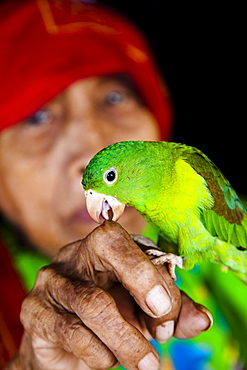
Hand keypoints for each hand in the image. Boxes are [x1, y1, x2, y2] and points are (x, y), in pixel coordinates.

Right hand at [9, 221, 211, 369]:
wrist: (64, 349)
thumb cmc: (110, 320)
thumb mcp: (145, 313)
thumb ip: (173, 312)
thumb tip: (202, 319)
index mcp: (104, 247)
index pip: (126, 240)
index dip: (148, 272)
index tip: (165, 313)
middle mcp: (75, 255)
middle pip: (105, 245)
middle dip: (140, 281)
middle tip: (161, 331)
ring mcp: (52, 281)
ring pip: (93, 302)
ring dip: (126, 340)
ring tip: (145, 362)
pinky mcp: (35, 311)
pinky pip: (72, 332)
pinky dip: (99, 353)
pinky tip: (106, 358)